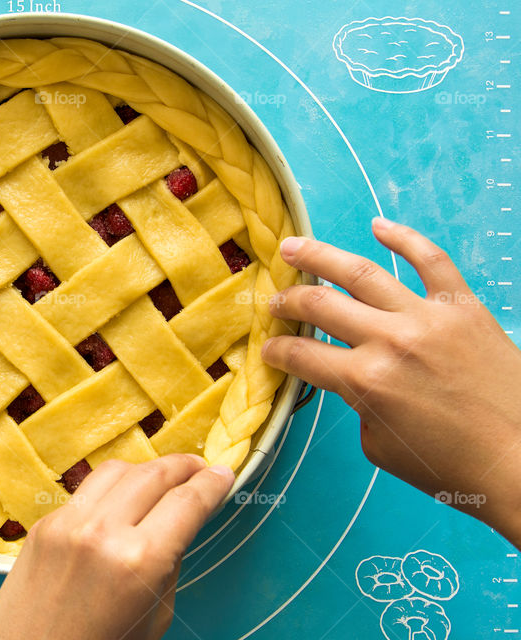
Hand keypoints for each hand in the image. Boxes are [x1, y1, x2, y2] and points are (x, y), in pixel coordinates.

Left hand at [0, 455, 233, 639]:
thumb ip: (168, 563)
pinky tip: (121, 501)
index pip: (187, 503)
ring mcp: (67, 523)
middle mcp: (102, 532)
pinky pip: (86, 492)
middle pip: (154, 474)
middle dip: (184, 466)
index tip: (223, 473)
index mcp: (140, 561)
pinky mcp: (43, 525)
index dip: (212, 484)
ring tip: (163, 479)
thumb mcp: (154, 615)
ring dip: (147, 469)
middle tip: (200, 468)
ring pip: (117, 470)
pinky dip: (111, 490)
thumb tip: (178, 521)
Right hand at [262, 217, 520, 545]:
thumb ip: (356, 402)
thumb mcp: (378, 445)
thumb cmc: (449, 466)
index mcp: (366, 382)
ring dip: (319, 256)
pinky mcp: (463, 307)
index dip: (276, 351)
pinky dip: (404, 237)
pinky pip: (431, 260)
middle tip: (273, 301)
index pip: (301, 355)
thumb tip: (349, 374)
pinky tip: (378, 225)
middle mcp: (391, 341)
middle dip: (287, 302)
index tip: (268, 349)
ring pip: (361, 272)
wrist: (518, 461)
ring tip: (292, 247)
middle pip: (320, 305)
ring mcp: (428, 318)